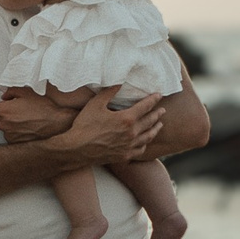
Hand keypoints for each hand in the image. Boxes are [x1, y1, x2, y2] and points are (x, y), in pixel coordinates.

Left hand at [0, 88, 74, 143]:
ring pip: (7, 129)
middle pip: (1, 119)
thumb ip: (11, 91)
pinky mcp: (15, 144)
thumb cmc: (43, 107)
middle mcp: (2, 124)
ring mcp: (9, 135)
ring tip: (28, 122)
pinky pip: (13, 138)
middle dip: (9, 116)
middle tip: (23, 113)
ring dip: (13, 126)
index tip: (12, 107)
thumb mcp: (27, 92)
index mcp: (3, 111)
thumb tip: (4, 96)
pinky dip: (18, 135)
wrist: (56, 123)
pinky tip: (29, 129)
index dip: (4, 107)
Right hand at [48, 90, 166, 164]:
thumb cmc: (85, 125)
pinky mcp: (125, 156)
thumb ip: (109, 92)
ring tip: (159, 125)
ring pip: (148, 137)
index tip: (158, 95)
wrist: (76, 150)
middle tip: (163, 110)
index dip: (153, 99)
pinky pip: (140, 150)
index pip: (145, 106)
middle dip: (157, 114)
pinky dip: (146, 144)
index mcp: (126, 119)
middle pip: (150, 121)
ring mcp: (129, 146)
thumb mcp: (95, 104)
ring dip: (155, 129)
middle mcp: (132, 133)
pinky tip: (146, 141)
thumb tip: (119, 81)